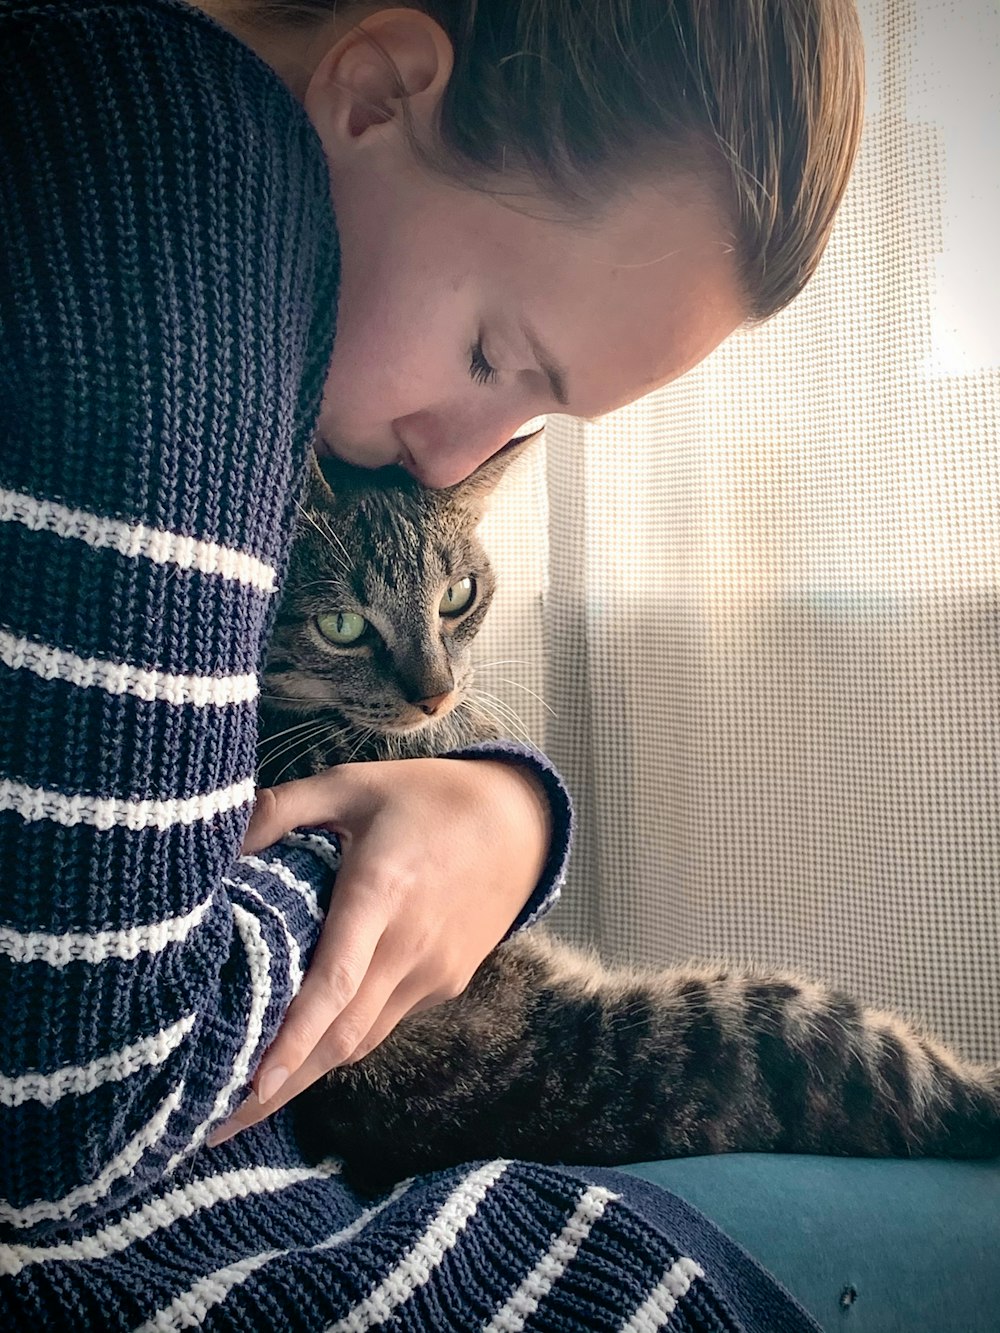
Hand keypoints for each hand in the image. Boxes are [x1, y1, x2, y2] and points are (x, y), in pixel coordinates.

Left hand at [207, 756, 549, 1145]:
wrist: (518, 821)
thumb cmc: (425, 797)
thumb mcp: (351, 783)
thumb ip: (283, 807)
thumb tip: (219, 844)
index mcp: (382, 893)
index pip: (336, 982)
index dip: (294, 1038)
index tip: (251, 1085)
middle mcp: (410, 946)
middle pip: (343, 1035)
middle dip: (280, 1088)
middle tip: (212, 1126)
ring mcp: (432, 973)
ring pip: (363, 1039)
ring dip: (307, 1074)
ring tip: (244, 1101)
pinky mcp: (445, 984)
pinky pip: (385, 1022)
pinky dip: (342, 1040)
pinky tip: (304, 1047)